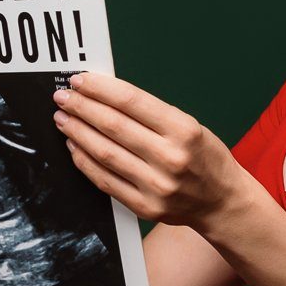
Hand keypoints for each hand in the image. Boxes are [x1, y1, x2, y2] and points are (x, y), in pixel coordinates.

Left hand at [52, 72, 247, 228]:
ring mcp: (156, 185)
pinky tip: (74, 146)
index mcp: (184, 130)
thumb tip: (105, 95)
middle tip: (63, 97)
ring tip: (63, 119)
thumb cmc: (205, 158)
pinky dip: (84, 161)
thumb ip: (152, 114)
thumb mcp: (191, 126)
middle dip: (82, 107)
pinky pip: (105, 180)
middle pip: (113, 126)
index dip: (100, 88)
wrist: (222, 202)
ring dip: (77, 132)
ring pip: (104, 152)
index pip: (131, 101)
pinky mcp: (145, 206)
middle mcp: (170, 157)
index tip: (80, 80)